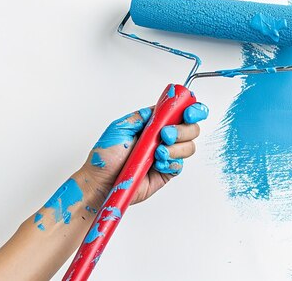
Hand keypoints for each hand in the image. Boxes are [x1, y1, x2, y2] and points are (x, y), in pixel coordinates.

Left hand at [79, 102, 208, 205]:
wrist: (101, 184)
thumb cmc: (105, 158)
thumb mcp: (119, 128)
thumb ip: (141, 116)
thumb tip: (160, 107)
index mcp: (153, 124)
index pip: (178, 112)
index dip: (190, 110)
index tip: (187, 112)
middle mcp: (162, 138)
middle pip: (191, 128)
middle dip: (182, 130)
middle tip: (165, 135)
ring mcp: (166, 155)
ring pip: (189, 147)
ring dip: (176, 148)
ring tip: (158, 152)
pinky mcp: (166, 172)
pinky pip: (179, 165)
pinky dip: (170, 162)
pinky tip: (157, 164)